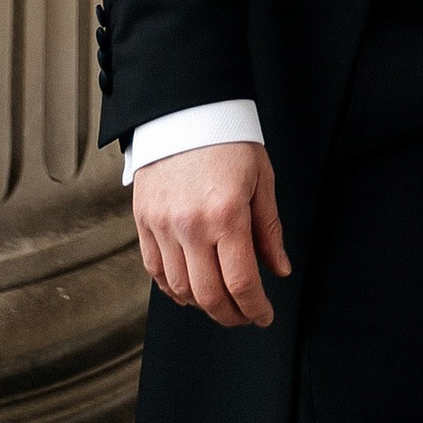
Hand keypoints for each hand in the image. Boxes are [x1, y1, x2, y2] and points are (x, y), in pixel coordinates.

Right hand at [132, 140, 292, 326]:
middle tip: (244, 315)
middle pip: (209, 295)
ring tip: (220, 302)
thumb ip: (269, 229)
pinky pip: (155, 270)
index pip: (241, 282)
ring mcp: (163, 224)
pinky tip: (190, 289)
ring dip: (202, 305)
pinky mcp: (144, 220)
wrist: (185, 107)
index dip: (255, 309)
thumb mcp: (261, 178)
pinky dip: (173, 288)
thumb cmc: (229, 138)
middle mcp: (191, 225)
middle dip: (230, 315)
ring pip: (180, 288)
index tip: (264, 316)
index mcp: (226, 214)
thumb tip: (279, 270)